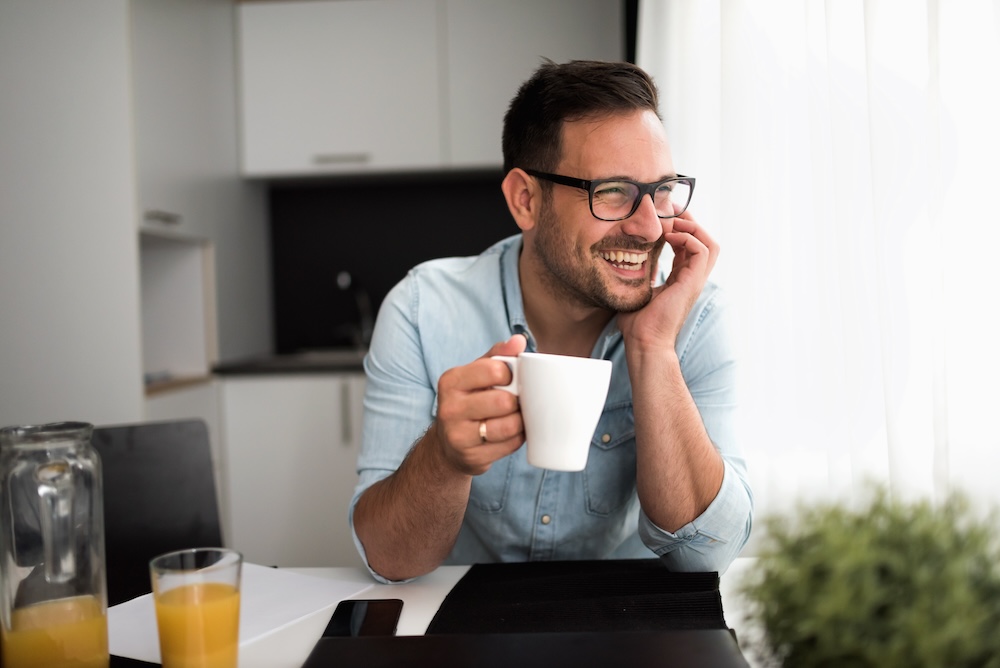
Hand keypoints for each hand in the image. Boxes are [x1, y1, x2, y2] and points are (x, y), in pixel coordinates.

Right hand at [431, 334, 526, 474]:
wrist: (448, 445)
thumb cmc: (469, 401)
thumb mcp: (475, 374)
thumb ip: (497, 355)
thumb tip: (519, 340)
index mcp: (451, 381)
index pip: (494, 370)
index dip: (512, 374)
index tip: (510, 380)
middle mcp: (450, 408)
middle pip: (503, 401)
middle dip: (517, 401)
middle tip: (515, 401)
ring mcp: (458, 435)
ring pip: (509, 426)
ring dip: (520, 421)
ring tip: (515, 417)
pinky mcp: (471, 457)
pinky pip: (510, 445)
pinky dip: (517, 438)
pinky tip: (511, 433)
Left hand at [618, 211, 718, 352]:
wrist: (644, 342)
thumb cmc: (638, 324)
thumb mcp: (637, 291)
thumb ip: (637, 277)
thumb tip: (620, 266)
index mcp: (681, 280)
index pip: (689, 248)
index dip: (679, 231)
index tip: (661, 220)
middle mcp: (691, 279)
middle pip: (705, 242)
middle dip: (689, 224)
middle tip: (669, 215)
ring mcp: (695, 281)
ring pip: (710, 243)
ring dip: (692, 229)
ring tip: (671, 223)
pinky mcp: (693, 282)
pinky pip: (702, 250)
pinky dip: (687, 238)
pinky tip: (668, 237)